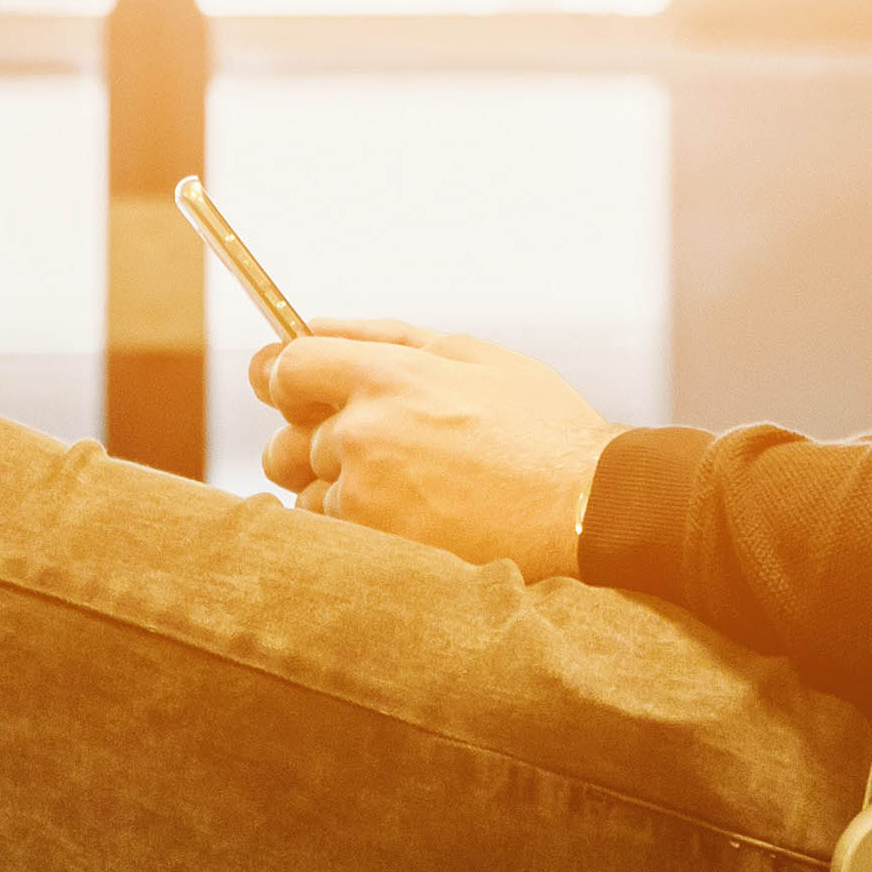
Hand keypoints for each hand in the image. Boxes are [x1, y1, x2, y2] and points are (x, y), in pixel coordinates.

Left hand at [251, 319, 611, 579]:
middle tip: (377, 452)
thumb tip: (311, 323)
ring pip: (306, 494)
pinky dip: (356, 530)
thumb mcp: (475, 357)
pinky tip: (413, 522)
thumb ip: (385, 335)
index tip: (302, 393)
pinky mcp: (373, 548)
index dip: (286, 380)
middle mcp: (363, 435)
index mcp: (387, 377)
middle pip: (285, 440)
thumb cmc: (541, 429)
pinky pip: (331, 536)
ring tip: (407, 491)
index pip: (285, 368)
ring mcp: (364, 497)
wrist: (586, 510)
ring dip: (336, 492)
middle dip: (314, 445)